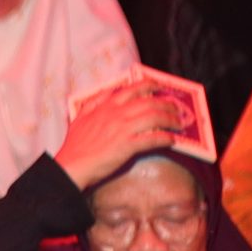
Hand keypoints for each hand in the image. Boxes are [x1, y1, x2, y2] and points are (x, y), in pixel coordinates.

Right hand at [55, 88, 183, 189]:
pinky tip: (172, 140)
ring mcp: (122, 129)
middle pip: (149, 102)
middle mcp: (116, 114)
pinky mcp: (127, 146)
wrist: (72, 165)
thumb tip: (109, 91)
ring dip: (171, 120)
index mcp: (105, 106)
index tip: (161, 87)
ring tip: (179, 124)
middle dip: (168, 104)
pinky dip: (166, 138)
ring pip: (155, 118)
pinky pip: (153, 138)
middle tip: (177, 109)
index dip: (151, 85)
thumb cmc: (75, 144)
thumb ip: (95, 102)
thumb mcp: (80, 117)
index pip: (133, 89)